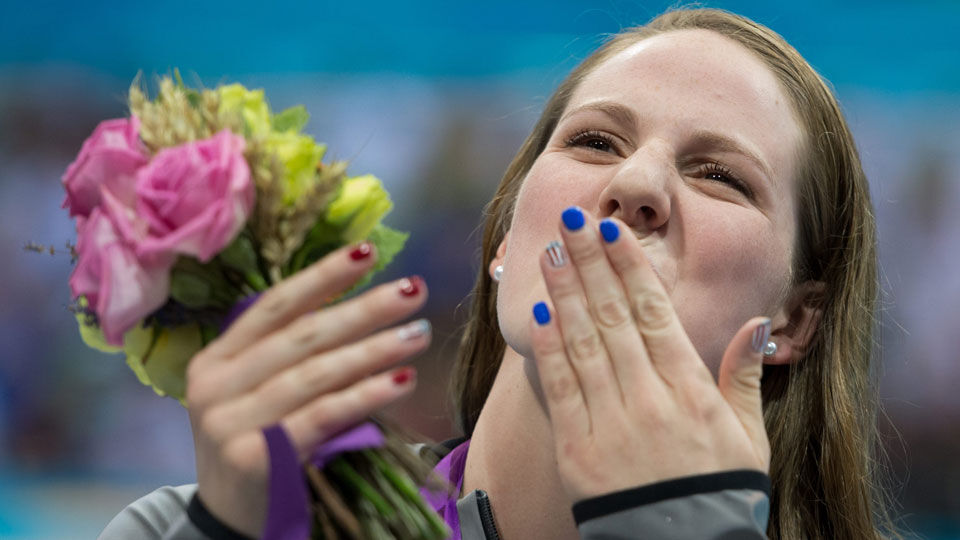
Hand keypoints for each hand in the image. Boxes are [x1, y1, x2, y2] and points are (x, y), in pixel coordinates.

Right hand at [185, 243, 429, 535]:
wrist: (231, 523)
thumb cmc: (260, 448)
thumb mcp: (260, 396)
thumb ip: (294, 356)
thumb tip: (367, 305)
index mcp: (216, 359)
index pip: (274, 306)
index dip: (323, 276)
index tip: (368, 252)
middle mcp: (216, 386)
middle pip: (302, 335)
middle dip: (363, 308)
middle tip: (414, 290)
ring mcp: (230, 424)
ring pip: (315, 373)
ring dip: (374, 349)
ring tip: (419, 332)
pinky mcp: (255, 459)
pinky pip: (323, 416)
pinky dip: (367, 395)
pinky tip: (402, 379)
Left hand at [529, 208, 770, 502]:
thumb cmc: (720, 494)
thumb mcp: (750, 438)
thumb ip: (746, 377)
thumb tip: (756, 323)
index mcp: (691, 390)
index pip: (655, 313)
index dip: (629, 267)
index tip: (611, 231)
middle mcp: (649, 398)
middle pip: (613, 316)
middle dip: (590, 263)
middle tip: (571, 221)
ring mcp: (612, 423)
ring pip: (583, 343)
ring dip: (565, 293)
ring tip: (550, 252)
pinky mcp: (578, 450)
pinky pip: (561, 389)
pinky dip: (549, 349)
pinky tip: (539, 314)